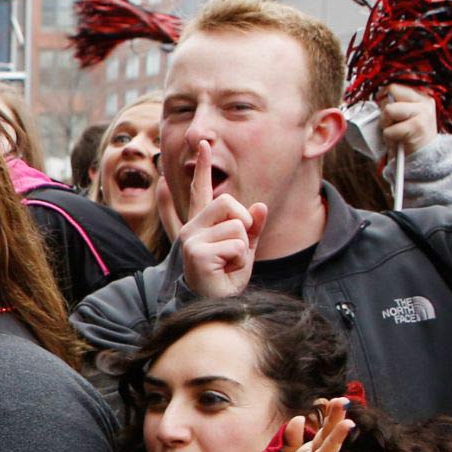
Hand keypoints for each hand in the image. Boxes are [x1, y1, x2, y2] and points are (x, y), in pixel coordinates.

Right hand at [162, 140, 265, 297]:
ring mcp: (191, 240)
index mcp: (201, 224)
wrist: (216, 306)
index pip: (201, 190)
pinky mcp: (196, 253)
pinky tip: (225, 272)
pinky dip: (239, 261)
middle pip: (227, 202)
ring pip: (236, 226)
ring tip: (229, 264)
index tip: (204, 144)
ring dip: (242, 248)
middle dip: (243, 222)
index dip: (202, 167)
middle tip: (237, 247)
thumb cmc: (226, 279)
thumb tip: (260, 206)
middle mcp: (192, 229)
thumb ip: (252, 228)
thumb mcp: (244, 250)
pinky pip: (235, 245)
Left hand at [281, 398, 352, 451]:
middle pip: (328, 436)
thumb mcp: (286, 451)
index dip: (331, 415)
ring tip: (348, 424)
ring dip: (338, 439)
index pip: (325, 429)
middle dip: (336, 420)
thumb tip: (300, 418)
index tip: (339, 399)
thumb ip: (292, 436)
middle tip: (344, 402)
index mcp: (313, 449)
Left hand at [380, 84, 437, 152]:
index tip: (384, 107)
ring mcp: (423, 113)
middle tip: (392, 124)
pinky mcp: (417, 126)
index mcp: (422, 97)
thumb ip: (396, 104)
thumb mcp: (405, 116)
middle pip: (391, 92)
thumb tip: (379, 95)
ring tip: (396, 133)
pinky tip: (398, 141)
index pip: (395, 86)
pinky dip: (389, 138)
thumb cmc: (409, 138)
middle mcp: (424, 102)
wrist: (424, 158)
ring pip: (388, 110)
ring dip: (386, 124)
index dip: (384, 96)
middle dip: (384, 110)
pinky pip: (389, 129)